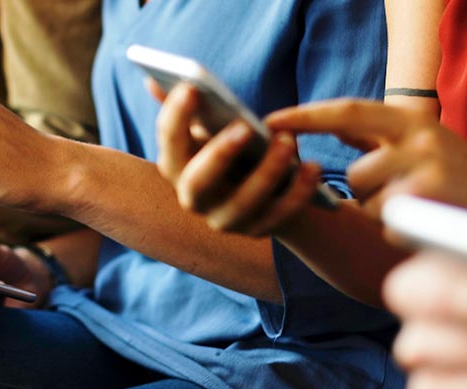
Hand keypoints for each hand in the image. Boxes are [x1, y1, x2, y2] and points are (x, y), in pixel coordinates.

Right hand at [151, 81, 322, 235]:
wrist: (261, 184)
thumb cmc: (230, 145)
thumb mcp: (209, 126)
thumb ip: (186, 106)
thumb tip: (153, 80)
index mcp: (176, 166)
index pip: (168, 143)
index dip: (175, 116)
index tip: (192, 87)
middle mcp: (193, 198)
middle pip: (197, 182)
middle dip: (219, 154)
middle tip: (244, 126)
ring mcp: (225, 219)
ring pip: (242, 203)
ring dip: (266, 172)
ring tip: (288, 141)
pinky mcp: (259, 229)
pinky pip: (279, 216)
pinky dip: (298, 193)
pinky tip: (313, 168)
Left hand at [265, 100, 466, 224]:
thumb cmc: (462, 181)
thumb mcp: (422, 145)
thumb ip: (378, 137)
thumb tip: (331, 125)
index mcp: (411, 119)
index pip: (347, 111)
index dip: (305, 116)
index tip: (269, 121)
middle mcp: (418, 137)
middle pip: (355, 172)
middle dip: (367, 194)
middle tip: (401, 198)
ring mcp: (426, 168)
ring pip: (370, 203)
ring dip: (386, 214)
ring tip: (424, 210)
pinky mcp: (432, 201)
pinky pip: (390, 225)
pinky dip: (403, 233)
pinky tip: (432, 227)